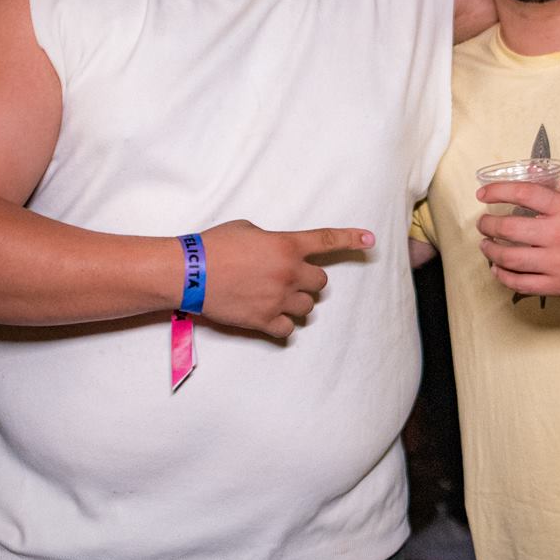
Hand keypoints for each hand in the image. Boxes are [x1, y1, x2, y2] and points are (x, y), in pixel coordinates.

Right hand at [200, 220, 373, 337]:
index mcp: (286, 245)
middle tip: (286, 279)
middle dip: (307, 281)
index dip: (352, 239)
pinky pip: (289, 329)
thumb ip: (273, 241)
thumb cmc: (214, 245)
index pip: (327, 240)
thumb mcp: (248, 230)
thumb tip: (280, 253)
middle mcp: (288, 272)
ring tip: (274, 297)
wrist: (188, 272)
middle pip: (320, 282)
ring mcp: (278, 299)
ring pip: (308, 307)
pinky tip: (268, 316)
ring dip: (297, 302)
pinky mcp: (264, 321)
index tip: (371, 240)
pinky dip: (282, 325)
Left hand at [476, 178, 559, 299]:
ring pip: (509, 257)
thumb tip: (537, 175)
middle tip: (484, 224)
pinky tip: (498, 269)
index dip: (498, 191)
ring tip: (486, 246)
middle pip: (508, 227)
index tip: (484, 194)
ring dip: (490, 251)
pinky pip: (520, 283)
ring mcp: (557, 263)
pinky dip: (503, 276)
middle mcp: (559, 234)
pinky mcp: (558, 285)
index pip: (523, 192)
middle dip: (488, 225)